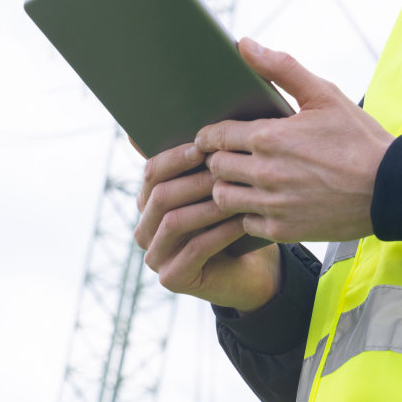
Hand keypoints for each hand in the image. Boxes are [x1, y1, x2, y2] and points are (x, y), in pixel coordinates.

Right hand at [133, 139, 281, 310]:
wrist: (256, 268)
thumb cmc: (237, 219)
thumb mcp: (220, 188)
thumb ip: (205, 161)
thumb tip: (193, 121)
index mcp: (150, 202)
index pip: (152, 172)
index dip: (177, 157)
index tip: (204, 146)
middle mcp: (145, 230)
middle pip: (160, 196)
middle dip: (196, 180)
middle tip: (227, 170)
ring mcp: (156, 257)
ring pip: (175, 222)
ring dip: (209, 205)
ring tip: (237, 193)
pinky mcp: (172, 279)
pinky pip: (194, 250)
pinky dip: (220, 233)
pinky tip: (242, 221)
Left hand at [195, 37, 392, 243]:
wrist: (390, 188)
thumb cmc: (359, 139)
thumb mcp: (326, 95)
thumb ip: (282, 68)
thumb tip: (244, 44)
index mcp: (269, 137)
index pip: (216, 136)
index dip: (210, 136)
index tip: (213, 138)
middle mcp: (265, 172)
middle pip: (215, 167)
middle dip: (219, 160)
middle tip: (231, 157)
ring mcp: (272, 204)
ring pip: (223, 198)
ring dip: (228, 188)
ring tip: (243, 181)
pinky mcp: (283, 229)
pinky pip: (245, 225)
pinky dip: (249, 215)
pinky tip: (264, 204)